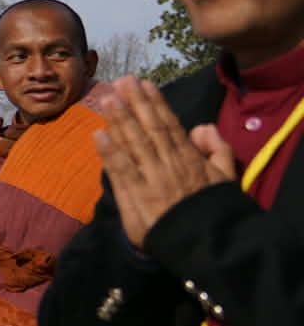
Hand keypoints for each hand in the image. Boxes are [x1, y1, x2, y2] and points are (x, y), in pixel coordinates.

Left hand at [93, 76, 236, 249]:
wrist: (207, 244)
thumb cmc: (213, 211)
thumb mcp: (225, 179)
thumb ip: (218, 151)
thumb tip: (204, 126)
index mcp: (189, 159)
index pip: (169, 126)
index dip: (155, 103)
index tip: (143, 84)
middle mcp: (169, 165)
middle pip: (149, 129)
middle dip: (134, 104)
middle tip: (121, 81)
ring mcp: (152, 180)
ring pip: (134, 145)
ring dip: (120, 120)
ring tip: (107, 99)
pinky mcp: (136, 198)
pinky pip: (121, 171)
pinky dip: (110, 152)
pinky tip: (98, 134)